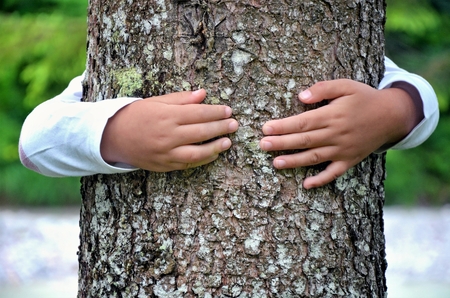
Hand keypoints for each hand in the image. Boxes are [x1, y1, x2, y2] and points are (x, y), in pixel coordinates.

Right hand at [101, 89, 238, 171]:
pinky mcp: (164, 165)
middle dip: (220, 127)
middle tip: (234, 124)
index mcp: (167, 116)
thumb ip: (181, 99)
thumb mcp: (156, 101)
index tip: (228, 110)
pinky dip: (202, 160)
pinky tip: (213, 154)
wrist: (113, 137)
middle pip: (201, 131)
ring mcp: (166, 152)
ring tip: (228, 142)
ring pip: (197, 152)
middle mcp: (168, 135)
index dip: (216, 112)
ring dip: (215, 147)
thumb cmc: (136, 115)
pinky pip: (188, 164)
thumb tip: (203, 94)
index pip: (198, 113)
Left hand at [259, 79, 422, 188]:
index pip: (303, 122)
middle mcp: (336, 134)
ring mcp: (343, 150)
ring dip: (294, 161)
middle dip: (282, 143)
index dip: (283, 126)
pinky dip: (321, 180)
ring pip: (315, 157)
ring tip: (276, 163)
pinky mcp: (350, 160)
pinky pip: (334, 173)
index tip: (266, 128)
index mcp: (333, 115)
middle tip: (262, 145)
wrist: (392, 115)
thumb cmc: (364, 98)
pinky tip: (306, 185)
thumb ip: (323, 89)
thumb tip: (300, 97)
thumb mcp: (345, 85)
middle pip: (304, 140)